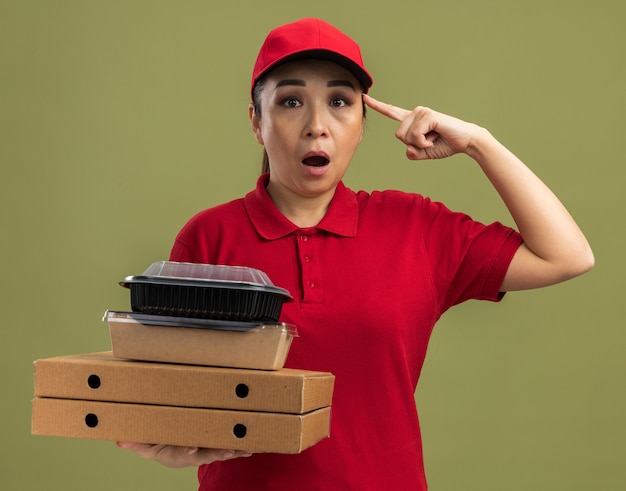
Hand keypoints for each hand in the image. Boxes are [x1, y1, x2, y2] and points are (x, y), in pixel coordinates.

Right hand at [116, 442, 252, 467]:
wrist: (174, 452)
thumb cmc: (160, 445)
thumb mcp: (146, 446)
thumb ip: (136, 443)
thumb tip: (120, 440)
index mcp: (176, 452)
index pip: (180, 452)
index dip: (186, 451)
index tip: (191, 447)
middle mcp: (193, 454)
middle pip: (206, 455)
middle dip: (217, 453)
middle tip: (227, 450)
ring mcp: (206, 452)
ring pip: (221, 452)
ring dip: (234, 452)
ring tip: (246, 449)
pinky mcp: (217, 448)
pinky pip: (230, 449)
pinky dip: (241, 449)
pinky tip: (253, 447)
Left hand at [363, 94, 480, 160]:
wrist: (465, 142)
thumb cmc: (445, 145)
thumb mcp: (424, 153)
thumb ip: (412, 152)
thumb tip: (408, 149)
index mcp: (412, 120)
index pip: (391, 112)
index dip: (378, 106)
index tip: (364, 97)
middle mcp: (415, 113)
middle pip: (398, 135)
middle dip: (412, 144)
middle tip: (429, 141)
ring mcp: (421, 112)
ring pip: (406, 137)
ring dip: (420, 144)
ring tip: (434, 138)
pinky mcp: (428, 115)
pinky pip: (416, 136)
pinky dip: (425, 142)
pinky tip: (436, 137)